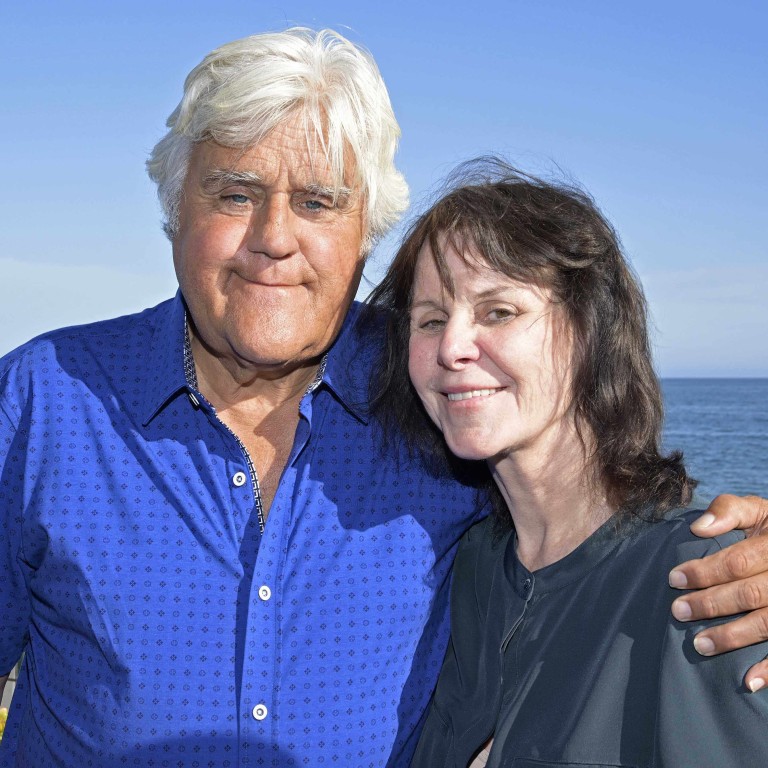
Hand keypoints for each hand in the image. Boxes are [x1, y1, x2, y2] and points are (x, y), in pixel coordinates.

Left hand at [668, 494, 767, 690]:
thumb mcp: (758, 510)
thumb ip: (730, 511)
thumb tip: (698, 528)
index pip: (738, 561)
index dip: (705, 570)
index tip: (673, 579)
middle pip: (751, 593)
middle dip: (711, 604)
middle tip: (678, 611)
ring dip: (733, 637)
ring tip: (699, 644)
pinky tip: (748, 681)